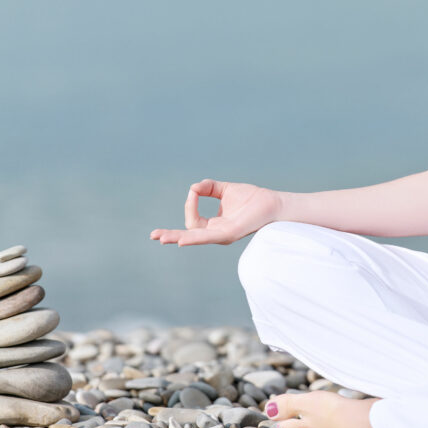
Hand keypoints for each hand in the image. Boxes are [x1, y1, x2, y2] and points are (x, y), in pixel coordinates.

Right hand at [150, 178, 282, 245]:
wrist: (273, 202)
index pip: (192, 219)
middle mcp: (216, 233)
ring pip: (195, 237)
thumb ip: (208, 187)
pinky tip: (183, 240)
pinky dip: (195, 237)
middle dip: (170, 236)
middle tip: (154, 236)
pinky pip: (209, 236)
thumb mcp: (225, 189)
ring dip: (177, 237)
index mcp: (214, 225)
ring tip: (162, 239)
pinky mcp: (230, 234)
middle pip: (188, 235)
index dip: (190, 203)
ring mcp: (222, 235)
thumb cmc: (252, 198)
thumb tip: (193, 188)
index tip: (195, 190)